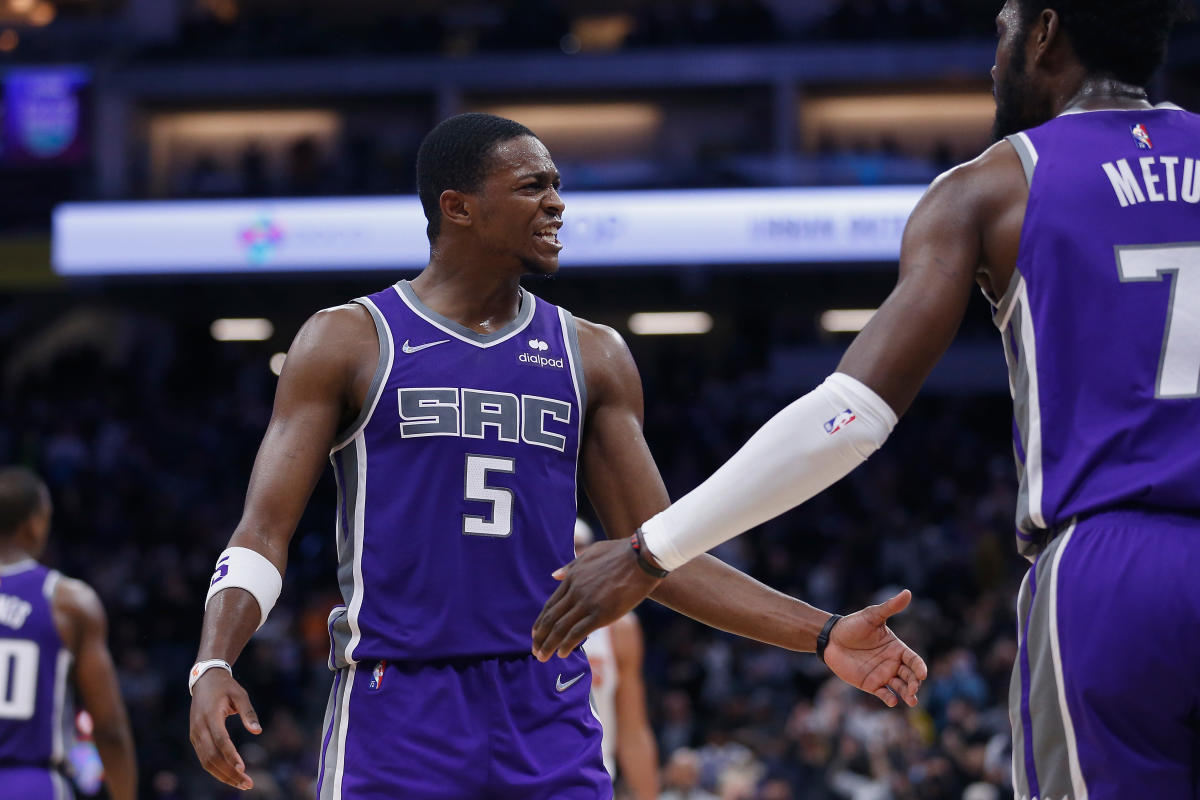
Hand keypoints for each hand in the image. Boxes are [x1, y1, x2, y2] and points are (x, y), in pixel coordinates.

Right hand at [188, 669, 261, 790]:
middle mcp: (199, 728)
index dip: (231, 756)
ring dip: (223, 776)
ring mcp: (195, 735)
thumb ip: (248, 713)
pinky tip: (230, 776)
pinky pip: (204, 759)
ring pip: (206, 762)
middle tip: (248, 784)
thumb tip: (257, 732)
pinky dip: (216, 770)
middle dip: (229, 773)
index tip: (243, 769)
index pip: (220, 740)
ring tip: (242, 784)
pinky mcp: (195, 739)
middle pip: (212, 757)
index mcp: (210, 715)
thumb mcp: (240, 694)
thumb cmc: (226, 687)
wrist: (204, 680)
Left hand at [532, 538, 660, 660]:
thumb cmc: (619, 553)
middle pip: (552, 618)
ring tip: (542, 656)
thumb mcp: (589, 554)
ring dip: (549, 644)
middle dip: (541, 636)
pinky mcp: (601, 614)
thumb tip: (554, 575)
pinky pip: (578, 632)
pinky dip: (567, 644)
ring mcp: (587, 603)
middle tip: (534, 649)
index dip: (541, 621)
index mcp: (572, 578)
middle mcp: (575, 592)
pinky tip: (562, 653)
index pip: (551, 604)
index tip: (535, 632)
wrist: (641, 558)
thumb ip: (571, 566)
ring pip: (561, 628)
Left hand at [823, 589, 927, 707]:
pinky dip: (889, 699)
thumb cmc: (853, 625)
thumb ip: (890, 607)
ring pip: (901, 688)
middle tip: (914, 690)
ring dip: (907, 694)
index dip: (919, 667)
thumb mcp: (872, 616)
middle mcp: (893, 663)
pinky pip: (884, 694)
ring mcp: (883, 674)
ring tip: (911, 700)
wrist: (831, 638)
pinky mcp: (871, 684)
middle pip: (910, 676)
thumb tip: (907, 592)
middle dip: (915, 684)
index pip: (914, 660)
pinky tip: (892, 701)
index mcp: (897, 648)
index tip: (922, 674)